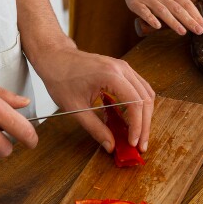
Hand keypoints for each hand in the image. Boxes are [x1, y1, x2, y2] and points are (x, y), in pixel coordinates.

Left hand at [33, 44, 155, 151]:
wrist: (55, 58)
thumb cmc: (61, 79)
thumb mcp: (75, 108)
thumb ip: (95, 128)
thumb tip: (110, 145)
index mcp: (110, 75)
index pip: (135, 103)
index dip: (137, 126)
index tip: (133, 142)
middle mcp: (121, 68)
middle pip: (145, 98)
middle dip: (145, 124)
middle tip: (140, 144)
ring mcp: (123, 67)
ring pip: (146, 92)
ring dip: (145, 115)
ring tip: (139, 134)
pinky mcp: (122, 69)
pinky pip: (140, 87)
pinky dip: (140, 104)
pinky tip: (134, 119)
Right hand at [116, 0, 202, 35]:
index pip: (187, 4)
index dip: (196, 15)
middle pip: (178, 9)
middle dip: (189, 20)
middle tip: (200, 31)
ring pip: (162, 11)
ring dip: (173, 21)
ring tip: (183, 32)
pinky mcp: (136, 3)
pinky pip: (144, 11)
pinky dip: (150, 18)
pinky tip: (157, 26)